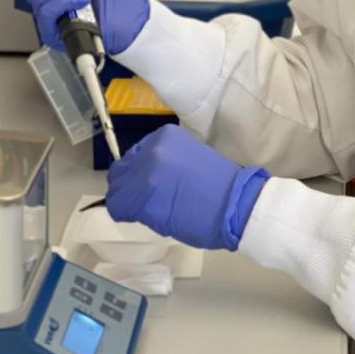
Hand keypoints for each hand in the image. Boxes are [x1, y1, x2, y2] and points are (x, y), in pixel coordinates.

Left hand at [105, 124, 269, 250]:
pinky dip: (130, 215)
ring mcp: (144, 173)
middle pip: (120, 173)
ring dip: (131, 203)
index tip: (153, 187)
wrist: (237, 204)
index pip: (132, 156)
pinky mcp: (141, 198)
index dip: (138, 175)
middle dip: (130, 189)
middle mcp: (150, 150)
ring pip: (117, 192)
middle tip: (150, 202)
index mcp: (164, 136)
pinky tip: (152, 218)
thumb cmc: (220, 186)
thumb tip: (145, 178)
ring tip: (155, 210)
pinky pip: (119, 208)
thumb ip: (164, 162)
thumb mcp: (188, 159)